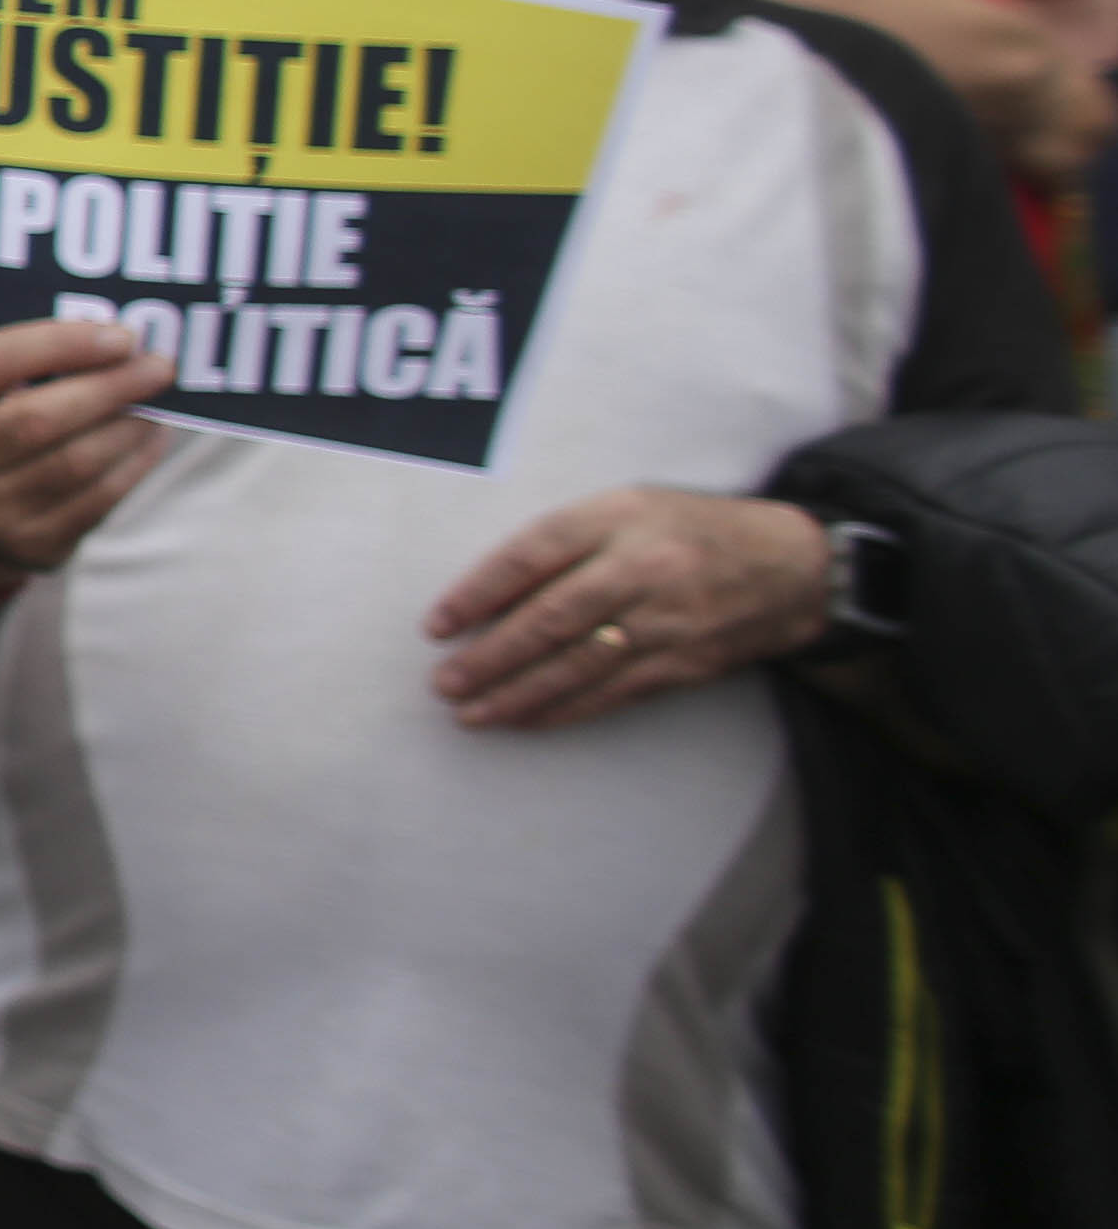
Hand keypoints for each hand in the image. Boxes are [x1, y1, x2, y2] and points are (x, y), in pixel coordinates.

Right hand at [0, 317, 174, 577]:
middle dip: (109, 387)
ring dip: (129, 427)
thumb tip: (121, 343)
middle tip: (158, 366)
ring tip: (157, 403)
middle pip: (36, 418)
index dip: (61, 344)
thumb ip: (29, 360)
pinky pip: (97, 500)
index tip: (121, 336)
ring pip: (75, 462)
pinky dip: (135, 464)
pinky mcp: (31, 543)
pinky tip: (151, 439)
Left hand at [424, 487, 835, 731]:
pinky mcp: (686, 664)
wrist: (791, 566)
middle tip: (444, 683)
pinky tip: (526, 720)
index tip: (436, 625)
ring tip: (471, 713)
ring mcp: (667, 621)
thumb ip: (563, 541)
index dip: (479, 592)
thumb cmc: (686, 530)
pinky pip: (614, 692)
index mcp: (619, 518)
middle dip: (491, 657)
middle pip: (552, 618)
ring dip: (518, 694)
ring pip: (580, 665)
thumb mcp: (627, 508)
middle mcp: (643, 569)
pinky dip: (565, 709)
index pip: (533, 554)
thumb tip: (487, 594)